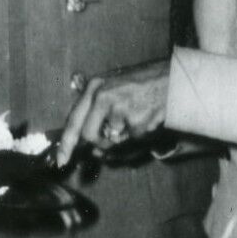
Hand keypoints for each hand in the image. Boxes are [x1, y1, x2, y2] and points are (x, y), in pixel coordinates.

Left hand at [55, 60, 169, 168]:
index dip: (66, 143)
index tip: (61, 160)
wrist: (175, 77)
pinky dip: (139, 134)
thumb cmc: (145, 82)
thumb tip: (88, 144)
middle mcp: (103, 96)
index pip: (73, 119)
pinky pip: (132, 139)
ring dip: (123, 136)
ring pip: (112, 141)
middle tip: (115, 135)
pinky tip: (148, 117)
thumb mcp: (115, 86)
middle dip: (99, 142)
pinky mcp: (136, 121)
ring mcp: (119, 109)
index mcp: (95, 86)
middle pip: (89, 136)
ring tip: (137, 116)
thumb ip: (97, 110)